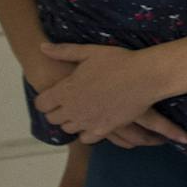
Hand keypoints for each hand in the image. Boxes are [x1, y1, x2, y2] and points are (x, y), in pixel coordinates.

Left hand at [33, 43, 185, 144]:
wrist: (144, 77)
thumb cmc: (117, 61)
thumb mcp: (89, 52)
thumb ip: (64, 52)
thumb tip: (42, 48)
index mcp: (66, 90)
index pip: (42, 104)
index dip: (45, 100)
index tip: (52, 95)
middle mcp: (73, 109)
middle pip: (53, 118)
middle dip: (57, 111)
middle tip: (67, 102)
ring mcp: (88, 122)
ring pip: (68, 129)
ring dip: (71, 121)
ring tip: (80, 111)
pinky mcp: (103, 129)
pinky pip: (86, 139)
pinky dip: (86, 132)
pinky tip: (92, 122)